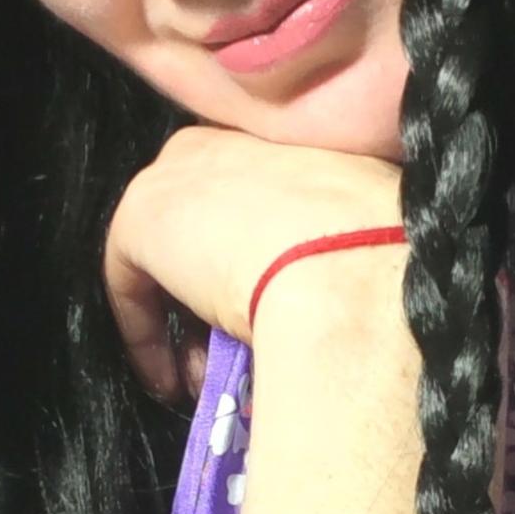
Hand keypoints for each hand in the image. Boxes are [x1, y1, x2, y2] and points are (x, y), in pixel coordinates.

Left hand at [104, 125, 403, 401]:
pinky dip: (147, 337)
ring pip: (170, 258)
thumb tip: (347, 277)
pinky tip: (174, 379)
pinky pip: (132, 286)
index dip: (254, 259)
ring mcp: (175, 173)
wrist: (350, 266)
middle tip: (234, 345)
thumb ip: (340, 233)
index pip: (251, 201)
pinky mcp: (139, 218)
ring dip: (187, 324)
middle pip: (201, 227)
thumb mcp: (369, 220)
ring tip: (212, 376)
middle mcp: (221, 139)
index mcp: (279, 134)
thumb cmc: (382, 247)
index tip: (270, 309)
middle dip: (210, 292)